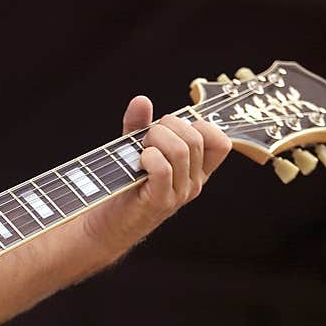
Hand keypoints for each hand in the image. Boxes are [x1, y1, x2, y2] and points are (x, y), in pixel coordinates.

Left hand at [82, 95, 231, 253]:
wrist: (104, 225)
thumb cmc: (123, 187)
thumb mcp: (136, 150)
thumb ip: (140, 125)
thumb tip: (142, 100)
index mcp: (196, 171)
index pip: (221, 142)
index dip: (199, 125)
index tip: (171, 128)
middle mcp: (193, 183)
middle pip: (196, 138)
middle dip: (167, 126)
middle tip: (145, 137)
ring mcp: (179, 194)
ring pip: (182, 150)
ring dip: (155, 139)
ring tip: (139, 149)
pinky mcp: (159, 201)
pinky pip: (164, 169)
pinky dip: (149, 157)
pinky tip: (139, 160)